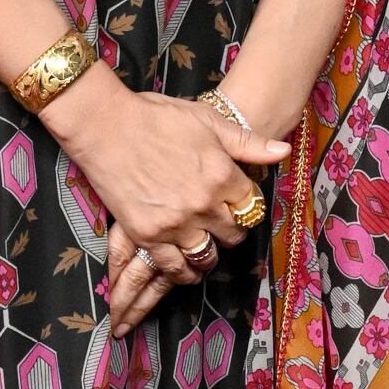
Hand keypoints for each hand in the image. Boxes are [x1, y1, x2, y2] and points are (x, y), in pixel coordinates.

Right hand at [42, 67, 287, 333]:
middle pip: (234, 233)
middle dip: (232, 228)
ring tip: (206, 246)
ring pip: (208, 254)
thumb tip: (283, 152)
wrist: (104, 125)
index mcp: (223, 175)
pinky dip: (184, 271)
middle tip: (222, 224)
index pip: (252, 204)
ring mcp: (176, 223)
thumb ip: (247, 142)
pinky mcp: (148, 235)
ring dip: (210, 253)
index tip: (237, 202)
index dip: (245, 203)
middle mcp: (204, 204)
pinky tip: (187, 269)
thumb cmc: (155, 117)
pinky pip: (174, 267)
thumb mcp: (208, 120)